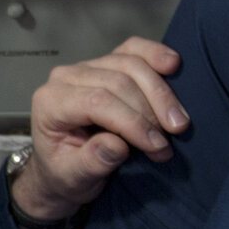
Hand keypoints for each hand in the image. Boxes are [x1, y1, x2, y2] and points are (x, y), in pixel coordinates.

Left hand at [15, 38, 186, 226]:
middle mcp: (65, 78)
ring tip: (178, 123)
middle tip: (168, 142)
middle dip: (150, 112)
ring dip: (161, 93)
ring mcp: (87, 67)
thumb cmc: (64, 172)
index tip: (157, 146)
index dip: (132, 122)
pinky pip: (133, 50)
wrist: (62, 167)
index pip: (97, 101)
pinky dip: (155, 54)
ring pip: (130, 64)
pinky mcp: (106, 63)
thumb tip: (116, 145)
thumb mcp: (72, 178)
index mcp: (50, 103)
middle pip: (118, 81)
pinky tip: (173, 65)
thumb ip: (91, 163)